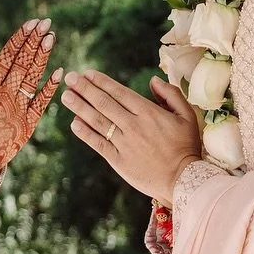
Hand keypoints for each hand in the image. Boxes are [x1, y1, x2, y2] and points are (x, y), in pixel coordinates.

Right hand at [0, 19, 61, 174]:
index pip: (8, 55)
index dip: (21, 37)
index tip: (32, 23)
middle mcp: (6, 93)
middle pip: (23, 61)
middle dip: (35, 40)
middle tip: (46, 23)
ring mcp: (19, 108)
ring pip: (33, 77)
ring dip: (43, 56)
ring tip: (51, 38)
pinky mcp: (28, 124)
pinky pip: (41, 103)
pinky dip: (51, 87)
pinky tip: (60, 72)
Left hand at [62, 69, 201, 204]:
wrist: (183, 180)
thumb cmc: (186, 146)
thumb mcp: (187, 115)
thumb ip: (171, 94)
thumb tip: (153, 80)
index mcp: (148, 112)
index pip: (119, 92)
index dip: (101, 82)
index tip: (87, 73)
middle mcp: (133, 125)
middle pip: (104, 103)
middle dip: (85, 89)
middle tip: (70, 77)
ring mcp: (124, 143)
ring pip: (98, 121)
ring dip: (80, 107)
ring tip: (66, 95)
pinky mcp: (119, 161)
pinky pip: (98, 143)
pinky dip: (85, 132)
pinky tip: (74, 123)